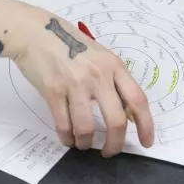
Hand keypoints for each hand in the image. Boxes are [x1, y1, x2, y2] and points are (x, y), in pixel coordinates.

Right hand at [8, 5, 153, 157]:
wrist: (36, 32)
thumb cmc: (69, 42)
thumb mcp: (99, 56)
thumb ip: (112, 79)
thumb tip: (124, 112)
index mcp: (114, 65)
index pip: (137, 99)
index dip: (146, 125)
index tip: (146, 142)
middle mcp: (98, 75)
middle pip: (116, 120)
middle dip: (115, 144)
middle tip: (109, 151)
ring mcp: (75, 84)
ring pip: (87, 128)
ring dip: (86, 143)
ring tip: (83, 143)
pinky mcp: (53, 91)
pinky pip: (63, 125)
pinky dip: (67, 138)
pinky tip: (67, 138)